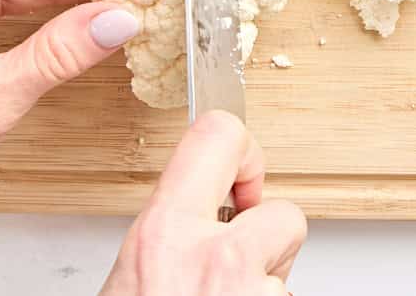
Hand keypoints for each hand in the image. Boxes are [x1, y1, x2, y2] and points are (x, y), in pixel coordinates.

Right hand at [102, 111, 305, 294]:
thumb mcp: (128, 275)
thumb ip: (167, 234)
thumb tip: (194, 217)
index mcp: (166, 234)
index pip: (219, 135)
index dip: (243, 152)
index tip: (240, 176)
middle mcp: (218, 261)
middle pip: (283, 210)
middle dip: (266, 229)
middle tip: (237, 254)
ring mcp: (255, 294)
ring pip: (287, 263)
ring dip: (265, 276)